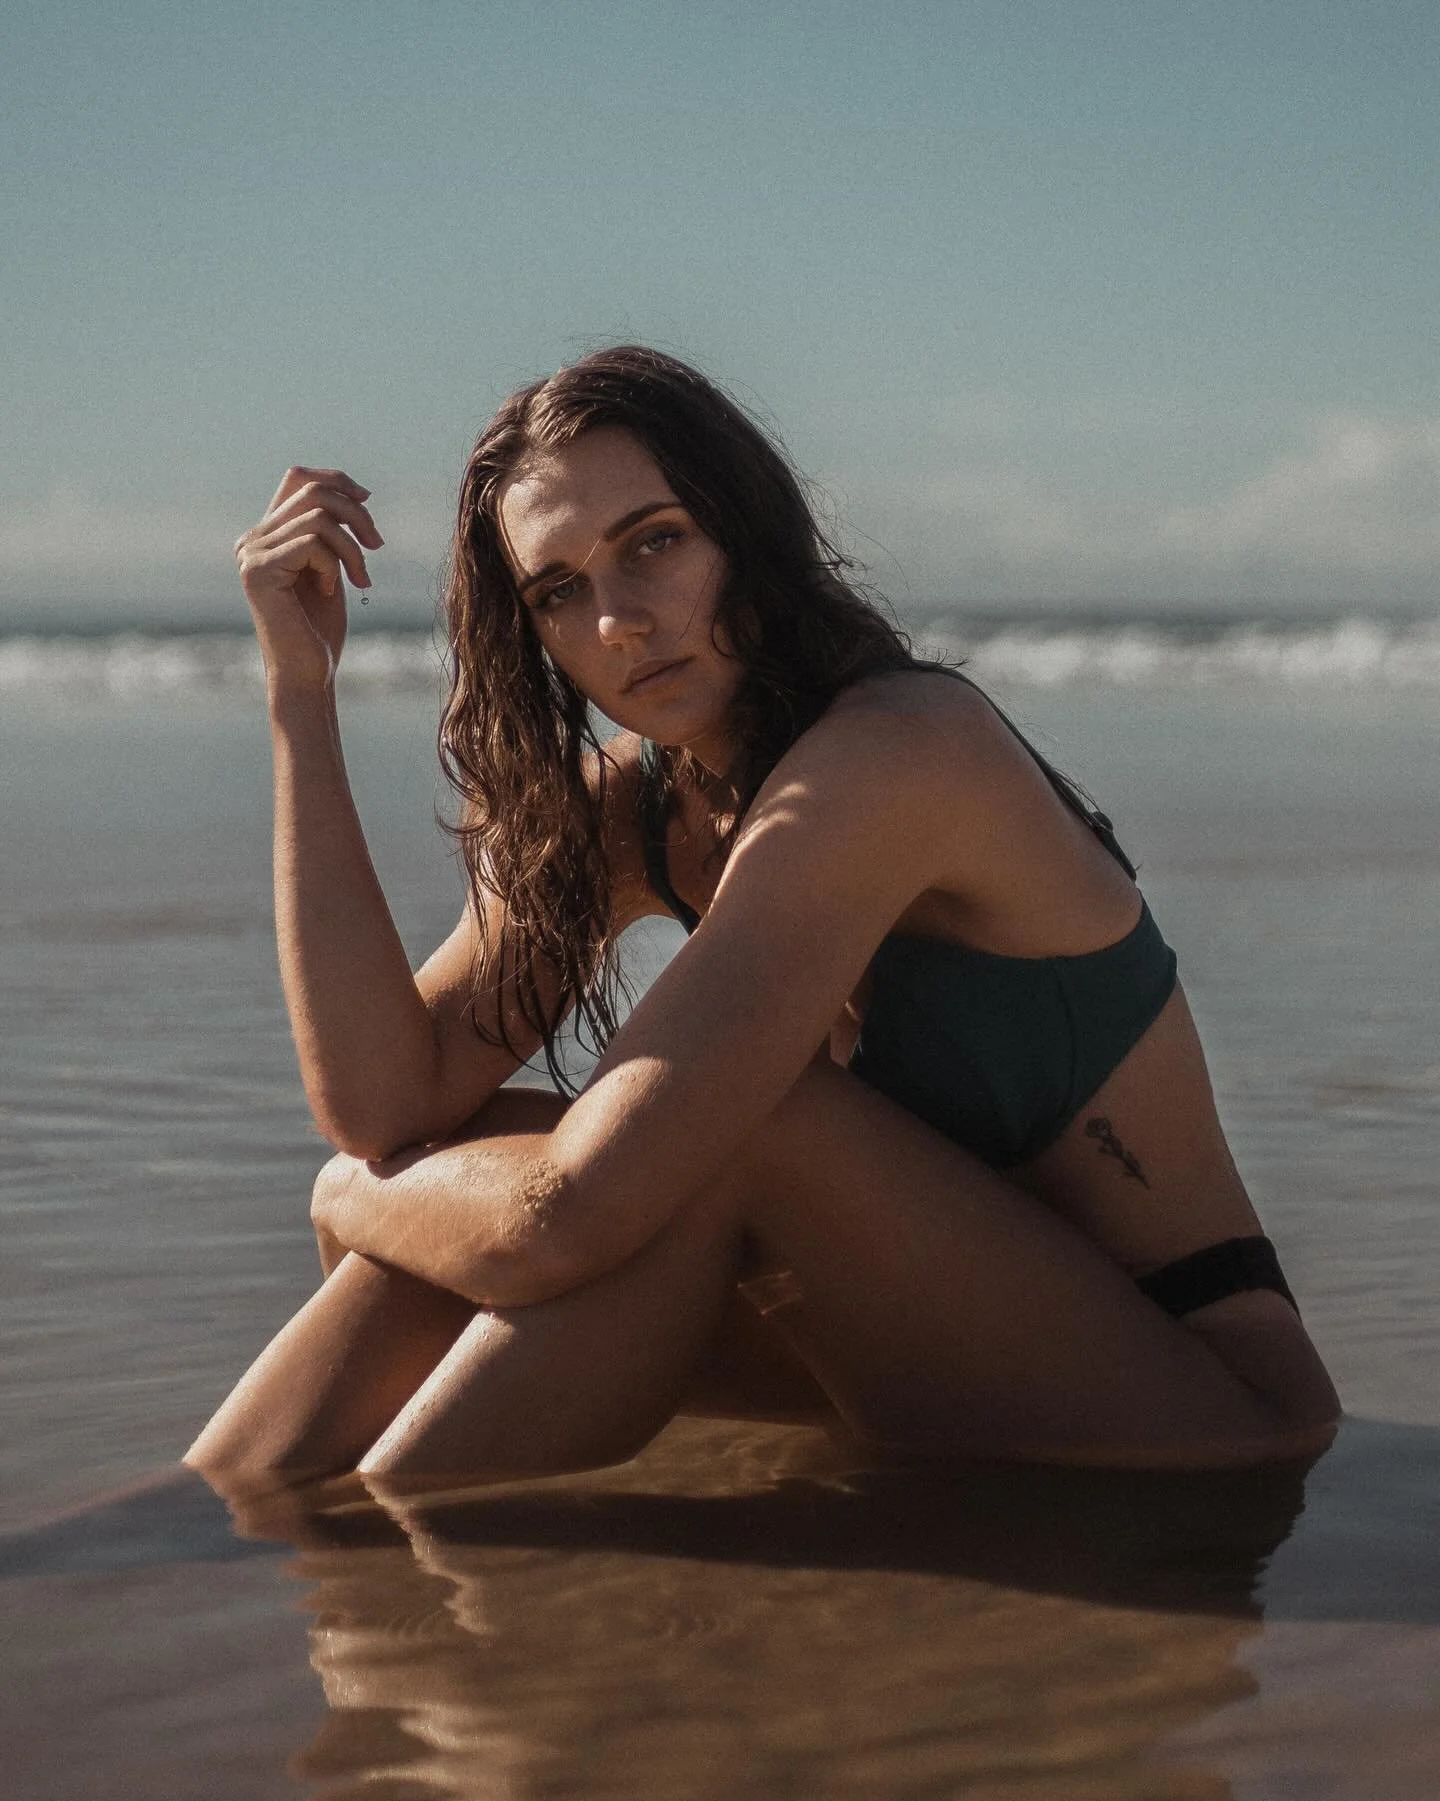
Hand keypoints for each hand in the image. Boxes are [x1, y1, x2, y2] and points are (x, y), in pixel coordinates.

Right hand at [234, 467, 383, 691]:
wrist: (308, 674)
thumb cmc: (321, 629)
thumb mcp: (331, 567)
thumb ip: (329, 532)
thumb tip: (355, 491)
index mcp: (266, 535)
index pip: (297, 478)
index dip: (336, 479)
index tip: (367, 499)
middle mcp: (251, 540)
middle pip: (312, 492)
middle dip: (356, 513)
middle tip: (378, 545)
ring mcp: (250, 554)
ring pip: (318, 517)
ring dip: (351, 547)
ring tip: (360, 578)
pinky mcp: (258, 570)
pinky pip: (312, 543)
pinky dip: (334, 564)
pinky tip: (332, 591)